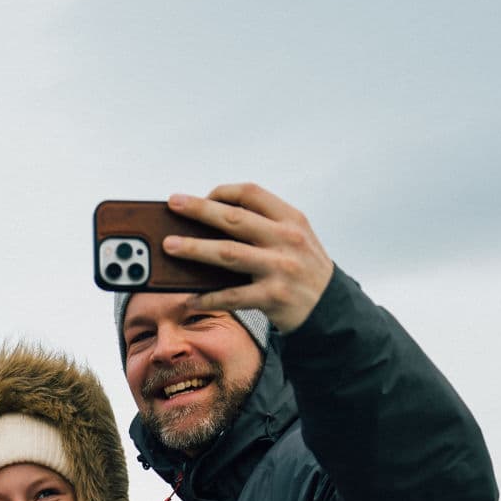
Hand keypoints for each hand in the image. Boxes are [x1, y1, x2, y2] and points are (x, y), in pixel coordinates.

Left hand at [161, 183, 334, 332]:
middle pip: (234, 218)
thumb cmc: (302, 269)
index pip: (251, 193)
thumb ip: (264, 226)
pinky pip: (231, 296)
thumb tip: (209, 223)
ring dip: (195, 248)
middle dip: (199, 210)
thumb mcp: (295, 238)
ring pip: (228, 253)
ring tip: (170, 246)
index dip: (222, 192)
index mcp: (290, 219)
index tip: (201, 197)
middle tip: (173, 204)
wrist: (331, 308)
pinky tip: (189, 298)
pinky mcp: (273, 296)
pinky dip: (207, 298)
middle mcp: (287, 239)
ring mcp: (280, 268)